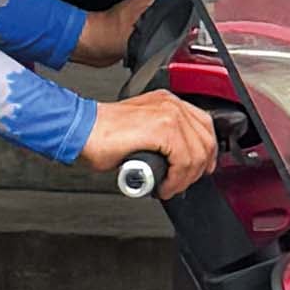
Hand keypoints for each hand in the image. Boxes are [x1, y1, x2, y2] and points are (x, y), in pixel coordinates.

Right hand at [80, 87, 216, 186]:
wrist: (83, 131)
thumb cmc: (103, 134)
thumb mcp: (142, 129)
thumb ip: (162, 138)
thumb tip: (176, 162)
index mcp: (167, 102)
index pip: (204, 125)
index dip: (206, 152)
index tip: (200, 169)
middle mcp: (171, 104)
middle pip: (206, 140)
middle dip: (197, 170)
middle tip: (180, 184)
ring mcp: (168, 114)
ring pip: (197, 154)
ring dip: (185, 179)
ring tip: (169, 187)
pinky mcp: (163, 129)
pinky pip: (183, 162)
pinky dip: (176, 181)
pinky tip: (163, 186)